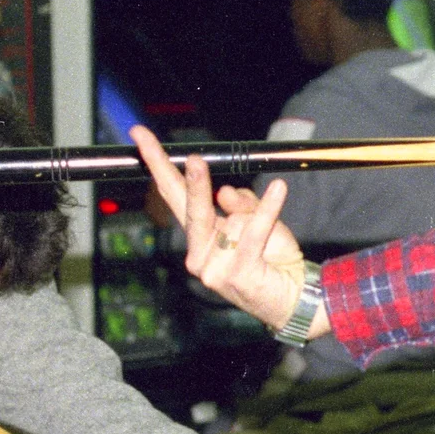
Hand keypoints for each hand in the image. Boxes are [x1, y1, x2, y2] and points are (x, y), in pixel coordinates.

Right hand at [130, 125, 329, 339]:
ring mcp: (213, 269)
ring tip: (270, 243)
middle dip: (193, 183)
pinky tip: (279, 189)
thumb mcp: (256, 220)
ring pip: (234, 220)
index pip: (173, 194)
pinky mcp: (236, 274)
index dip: (157, 164)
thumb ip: (240, 203)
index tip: (140, 135)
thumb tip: (223, 193)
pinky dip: (269, 209)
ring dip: (259, 220)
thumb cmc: (273, 258)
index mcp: (199, 236)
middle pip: (191, 208)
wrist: (294, 297)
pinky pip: (254, 231)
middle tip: (194, 159)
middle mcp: (199, 254)